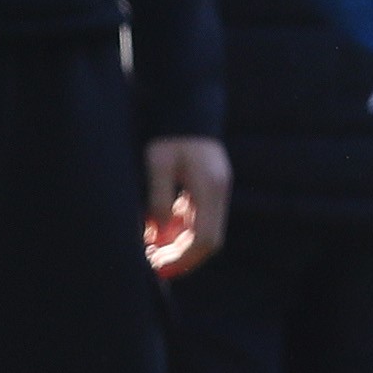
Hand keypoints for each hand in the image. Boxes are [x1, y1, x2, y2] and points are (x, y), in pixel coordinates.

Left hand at [142, 135, 231, 276]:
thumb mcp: (158, 165)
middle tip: (156, 266)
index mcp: (209, 189)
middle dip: (184, 257)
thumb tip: (158, 233)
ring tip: (154, 251)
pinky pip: (200, 217)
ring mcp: (217, 189)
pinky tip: (161, 230)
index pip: (205, 238)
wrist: (187, 105)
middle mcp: (219, 192)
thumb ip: (159, 199)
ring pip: (206, 230)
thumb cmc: (170, 135)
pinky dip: (183, 229)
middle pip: (210, 240)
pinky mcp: (210, 186)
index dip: (184, 258)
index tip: (161, 267)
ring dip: (182, 244)